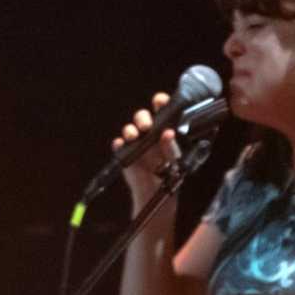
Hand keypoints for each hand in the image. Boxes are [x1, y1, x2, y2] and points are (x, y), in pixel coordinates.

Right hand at [113, 91, 181, 211]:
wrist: (157, 193)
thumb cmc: (170, 173)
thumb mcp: (175, 161)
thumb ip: (171, 148)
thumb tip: (168, 133)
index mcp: (164, 129)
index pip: (161, 110)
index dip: (160, 102)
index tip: (160, 101)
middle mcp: (149, 133)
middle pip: (142, 117)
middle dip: (142, 118)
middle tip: (146, 126)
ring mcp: (136, 143)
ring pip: (129, 129)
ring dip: (130, 130)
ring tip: (134, 136)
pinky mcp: (125, 154)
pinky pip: (119, 146)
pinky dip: (119, 144)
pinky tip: (122, 145)